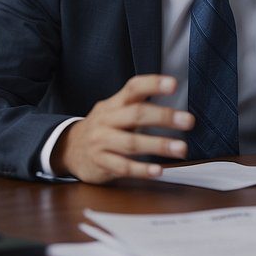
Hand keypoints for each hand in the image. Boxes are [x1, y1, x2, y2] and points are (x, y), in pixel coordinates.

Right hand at [54, 75, 194, 183]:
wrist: (67, 149)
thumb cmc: (102, 128)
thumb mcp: (114, 111)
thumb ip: (138, 104)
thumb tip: (173, 97)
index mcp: (114, 104)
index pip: (133, 88)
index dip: (153, 84)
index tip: (174, 84)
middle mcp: (107, 120)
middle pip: (136, 114)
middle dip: (164, 117)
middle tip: (189, 121)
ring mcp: (101, 142)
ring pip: (131, 142)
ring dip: (158, 145)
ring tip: (181, 148)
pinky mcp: (100, 164)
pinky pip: (123, 167)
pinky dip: (142, 169)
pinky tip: (158, 171)